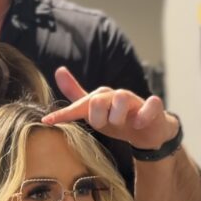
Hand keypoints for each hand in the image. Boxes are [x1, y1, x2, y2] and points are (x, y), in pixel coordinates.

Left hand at [42, 66, 178, 149]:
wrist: (147, 130)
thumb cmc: (118, 120)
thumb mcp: (94, 112)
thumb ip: (76, 96)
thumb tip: (58, 70)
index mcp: (101, 97)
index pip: (79, 104)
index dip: (64, 113)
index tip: (47, 121)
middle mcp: (116, 95)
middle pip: (97, 101)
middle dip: (98, 119)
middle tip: (105, 126)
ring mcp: (136, 99)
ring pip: (121, 99)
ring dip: (118, 118)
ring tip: (123, 124)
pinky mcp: (154, 106)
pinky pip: (149, 105)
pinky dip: (143, 116)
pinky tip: (139, 123)